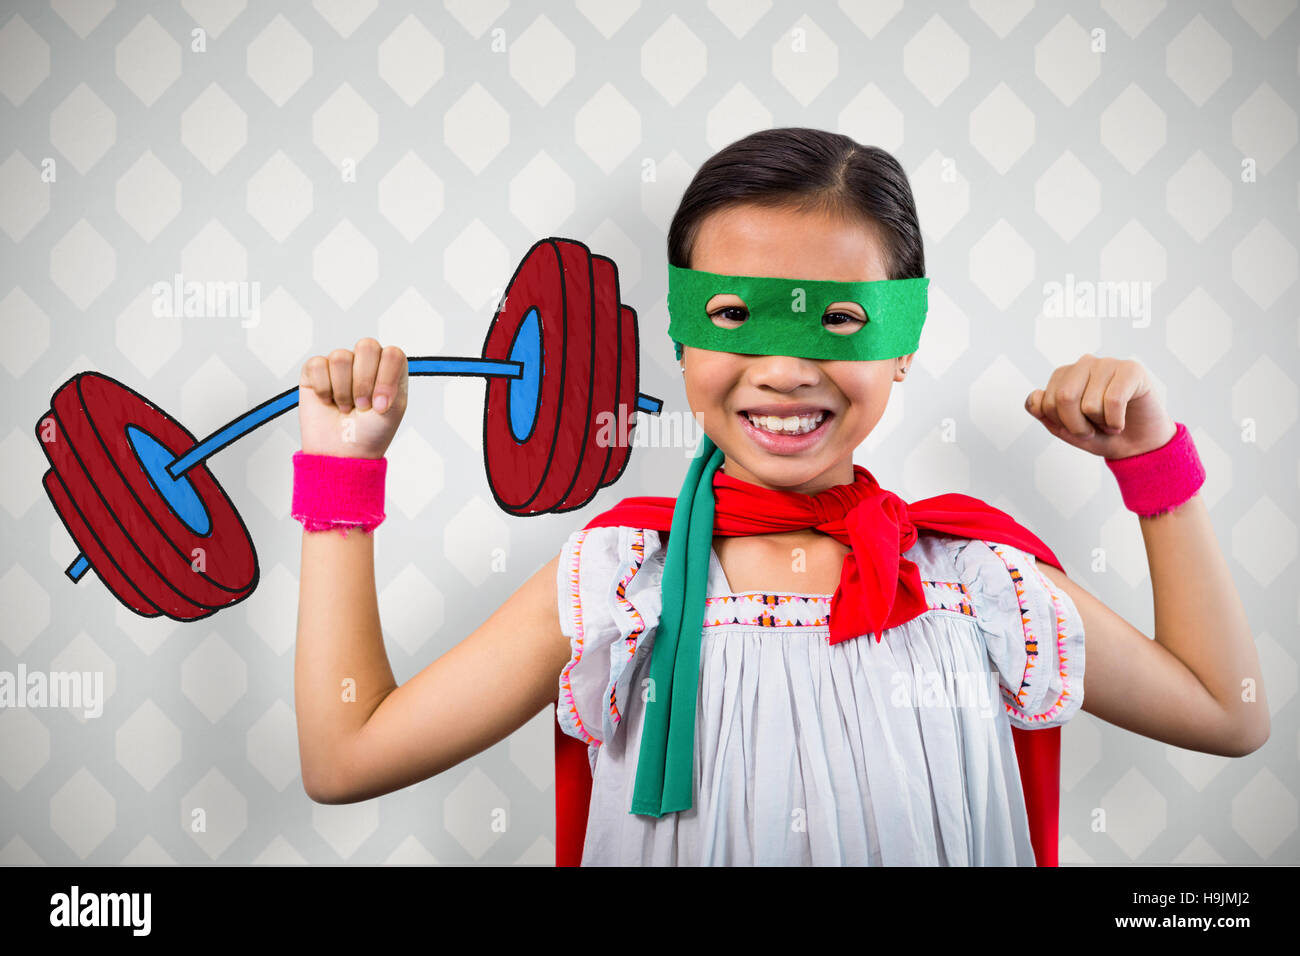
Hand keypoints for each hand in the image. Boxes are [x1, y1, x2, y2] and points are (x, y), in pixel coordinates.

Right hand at [299, 339, 408, 458]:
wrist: (342, 452)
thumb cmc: (370, 432)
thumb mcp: (392, 412)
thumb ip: (392, 388)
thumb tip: (375, 383)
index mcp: (389, 368)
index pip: (392, 354)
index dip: (385, 379)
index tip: (380, 406)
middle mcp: (366, 362)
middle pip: (367, 346)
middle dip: (363, 383)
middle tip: (361, 406)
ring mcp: (341, 364)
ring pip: (341, 357)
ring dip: (343, 390)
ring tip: (345, 406)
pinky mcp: (316, 370)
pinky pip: (318, 364)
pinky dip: (323, 389)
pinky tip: (327, 400)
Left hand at [1024, 354, 1175, 458]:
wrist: (1137, 445)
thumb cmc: (1101, 434)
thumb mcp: (1064, 429)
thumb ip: (1044, 413)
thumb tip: (1035, 396)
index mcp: (1062, 375)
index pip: (1043, 402)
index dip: (1060, 424)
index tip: (1076, 427)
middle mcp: (1082, 364)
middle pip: (1064, 398)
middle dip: (1077, 426)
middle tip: (1092, 430)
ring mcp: (1107, 363)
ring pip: (1090, 404)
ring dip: (1101, 424)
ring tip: (1110, 422)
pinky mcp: (1131, 369)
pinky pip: (1114, 401)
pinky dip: (1116, 421)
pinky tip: (1121, 420)